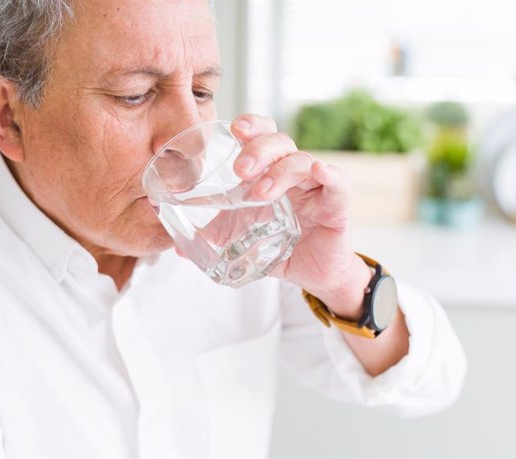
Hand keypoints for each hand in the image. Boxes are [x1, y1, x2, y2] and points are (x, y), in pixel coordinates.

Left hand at [231, 114, 369, 315]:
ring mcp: (316, 187)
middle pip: (281, 142)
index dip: (251, 126)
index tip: (234, 128)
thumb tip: (176, 247)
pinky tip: (318, 172)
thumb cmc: (280, 246)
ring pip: (303, 161)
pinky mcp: (336, 206)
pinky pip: (339, 183)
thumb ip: (212, 236)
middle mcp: (293, 174)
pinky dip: (330, 175)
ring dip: (280, 172)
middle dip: (258, 149)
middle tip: (240, 169)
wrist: (312, 276)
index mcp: (270, 173)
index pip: (262, 136)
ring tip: (260, 193)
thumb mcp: (240, 240)